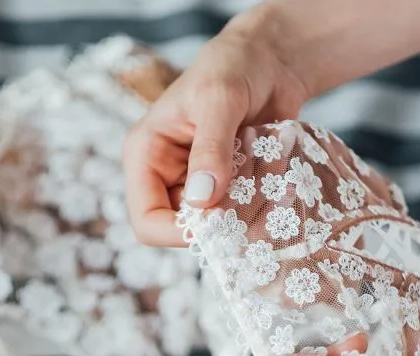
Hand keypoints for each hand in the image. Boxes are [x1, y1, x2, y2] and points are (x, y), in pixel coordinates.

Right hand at [122, 4, 309, 245]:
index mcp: (146, 155)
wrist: (272, 57)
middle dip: (215, 225)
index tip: (219, 225)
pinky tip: (273, 186)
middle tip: (249, 208)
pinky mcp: (226, 184)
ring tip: (265, 189)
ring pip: (213, 225)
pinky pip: (237, 213)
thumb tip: (202, 201)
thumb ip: (211, 149)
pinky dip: (256, 208)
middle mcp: (166, 175)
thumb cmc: (235, 65)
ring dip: (240, 216)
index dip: (176, 233)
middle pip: (180, 229)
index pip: (146, 220)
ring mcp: (197, 182)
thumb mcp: (219, 99)